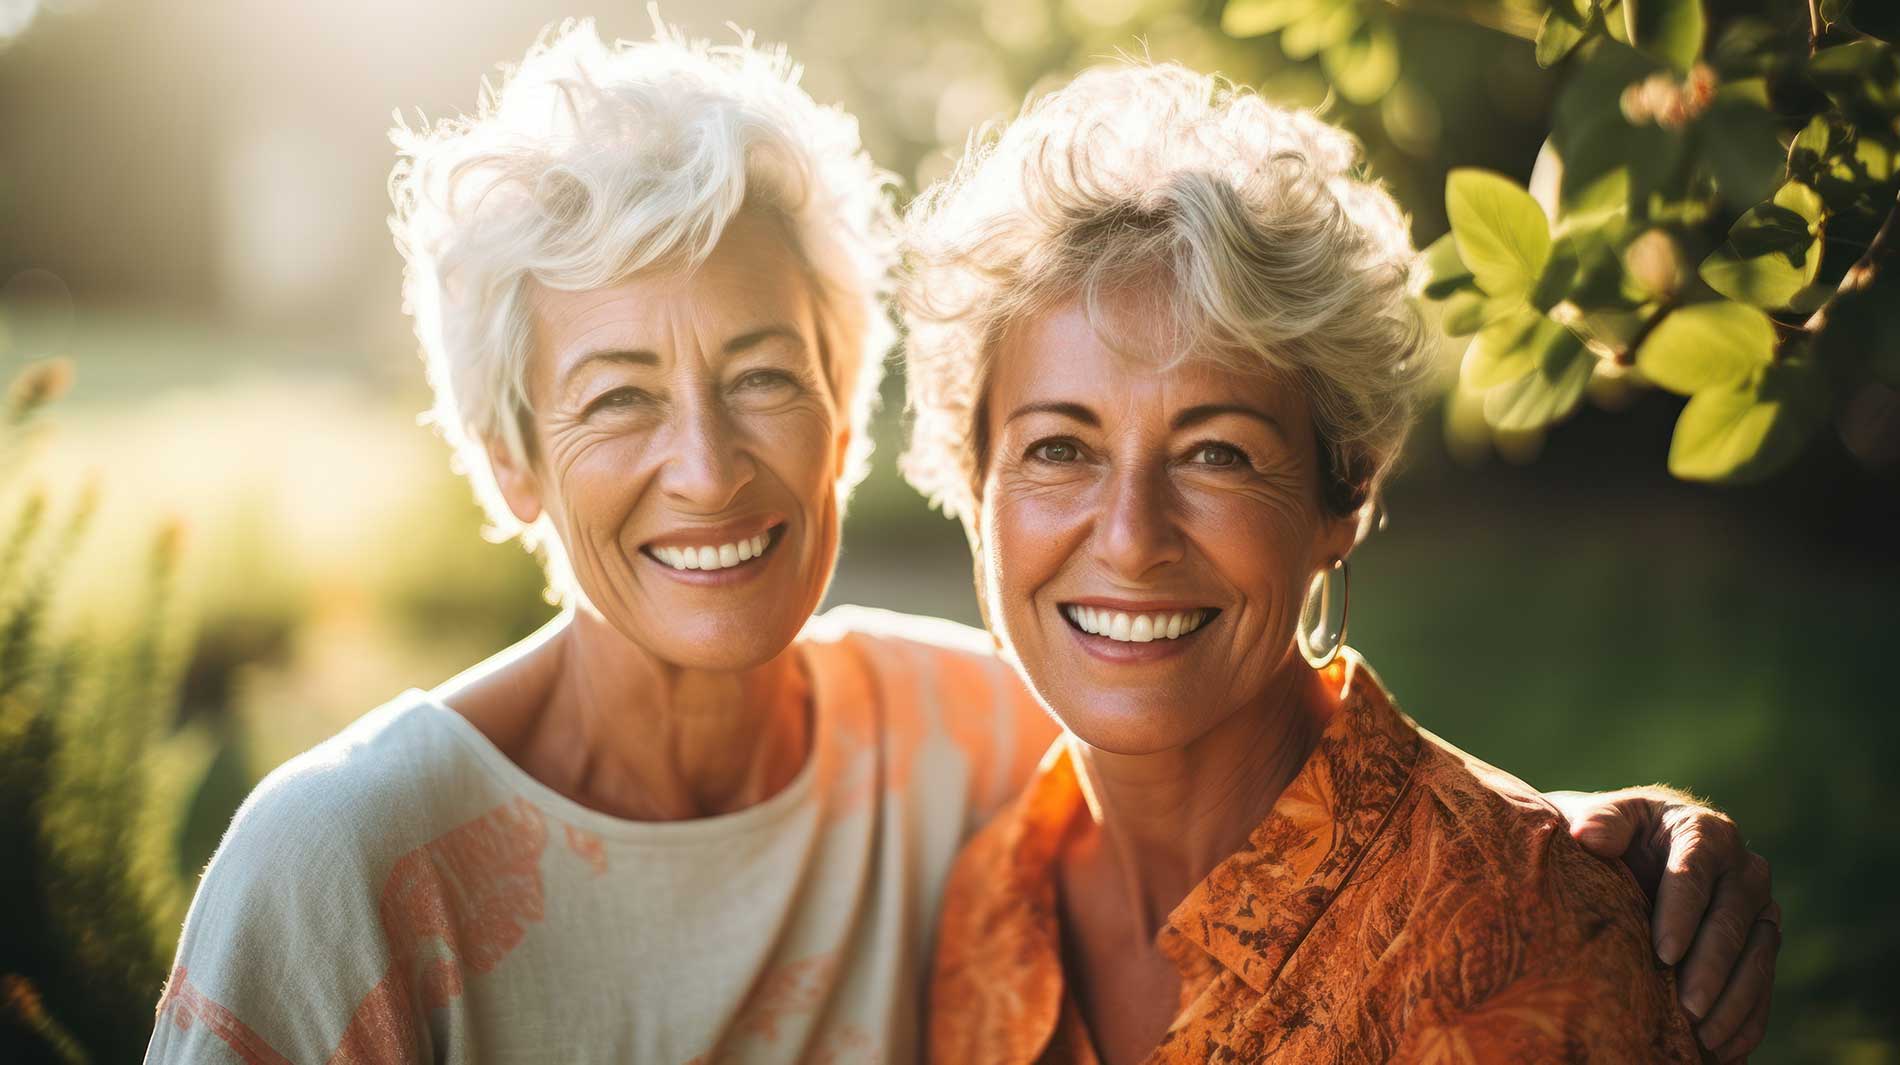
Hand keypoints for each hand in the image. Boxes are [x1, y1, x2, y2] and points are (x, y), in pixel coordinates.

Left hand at [1547, 786, 1777, 1060]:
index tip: (1663, 954)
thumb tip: (1586, 836)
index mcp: (1705, 832)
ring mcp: (1759, 908)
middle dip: (1710, 969)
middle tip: (1688, 1009)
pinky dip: (1748, 1019)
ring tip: (1705, 1038)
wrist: (1636, 848)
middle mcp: (1744, 869)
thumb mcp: (1604, 819)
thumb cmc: (1612, 834)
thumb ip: (1601, 822)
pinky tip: (1725, 1051)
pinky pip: (1763, 983)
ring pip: (1756, 958)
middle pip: (1729, 922)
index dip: (1680, 914)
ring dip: (1734, 1002)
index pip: (1694, 874)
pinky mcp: (1763, 941)